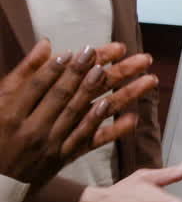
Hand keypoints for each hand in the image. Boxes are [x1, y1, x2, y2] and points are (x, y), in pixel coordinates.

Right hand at [0, 40, 157, 183]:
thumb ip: (22, 73)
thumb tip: (47, 44)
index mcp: (15, 111)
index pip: (47, 83)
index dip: (69, 66)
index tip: (89, 50)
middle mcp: (37, 128)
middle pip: (76, 94)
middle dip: (106, 72)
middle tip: (131, 55)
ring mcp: (54, 144)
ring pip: (91, 114)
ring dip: (122, 95)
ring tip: (146, 79)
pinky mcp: (65, 157)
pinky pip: (92, 143)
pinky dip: (112, 130)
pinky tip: (132, 118)